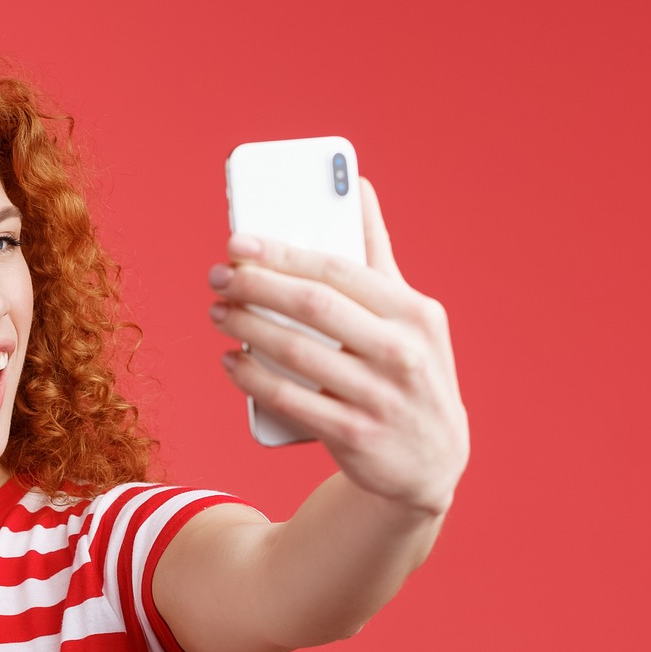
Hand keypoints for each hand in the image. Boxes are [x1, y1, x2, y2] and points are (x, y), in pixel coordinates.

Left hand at [207, 177, 468, 515]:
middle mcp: (401, 352)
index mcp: (414, 313)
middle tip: (219, 276)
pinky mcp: (354, 435)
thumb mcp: (411, 316)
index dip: (282, 254)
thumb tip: (356, 188)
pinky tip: (230, 360)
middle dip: (256, 286)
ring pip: (295, 353)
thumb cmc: (410, 372)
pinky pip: (290, 400)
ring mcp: (378, 397)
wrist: (432, 463)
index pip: (339, 271)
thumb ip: (378, 255)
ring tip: (218, 312)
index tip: (239, 242)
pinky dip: (252, 378)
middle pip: (312, 307)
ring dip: (246, 329)